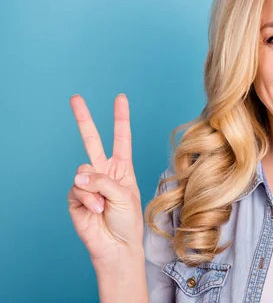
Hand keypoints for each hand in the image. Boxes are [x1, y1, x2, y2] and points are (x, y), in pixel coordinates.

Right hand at [67, 94, 143, 265]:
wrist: (116, 245)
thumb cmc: (127, 221)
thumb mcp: (125, 195)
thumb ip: (104, 180)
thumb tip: (78, 175)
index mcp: (122, 168)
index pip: (121, 138)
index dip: (121, 118)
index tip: (120, 98)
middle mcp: (104, 172)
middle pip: (92, 140)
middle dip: (83, 118)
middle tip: (75, 98)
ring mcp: (88, 183)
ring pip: (84, 170)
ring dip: (95, 188)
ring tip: (104, 205)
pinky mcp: (75, 196)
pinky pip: (77, 188)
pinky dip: (88, 199)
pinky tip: (96, 210)